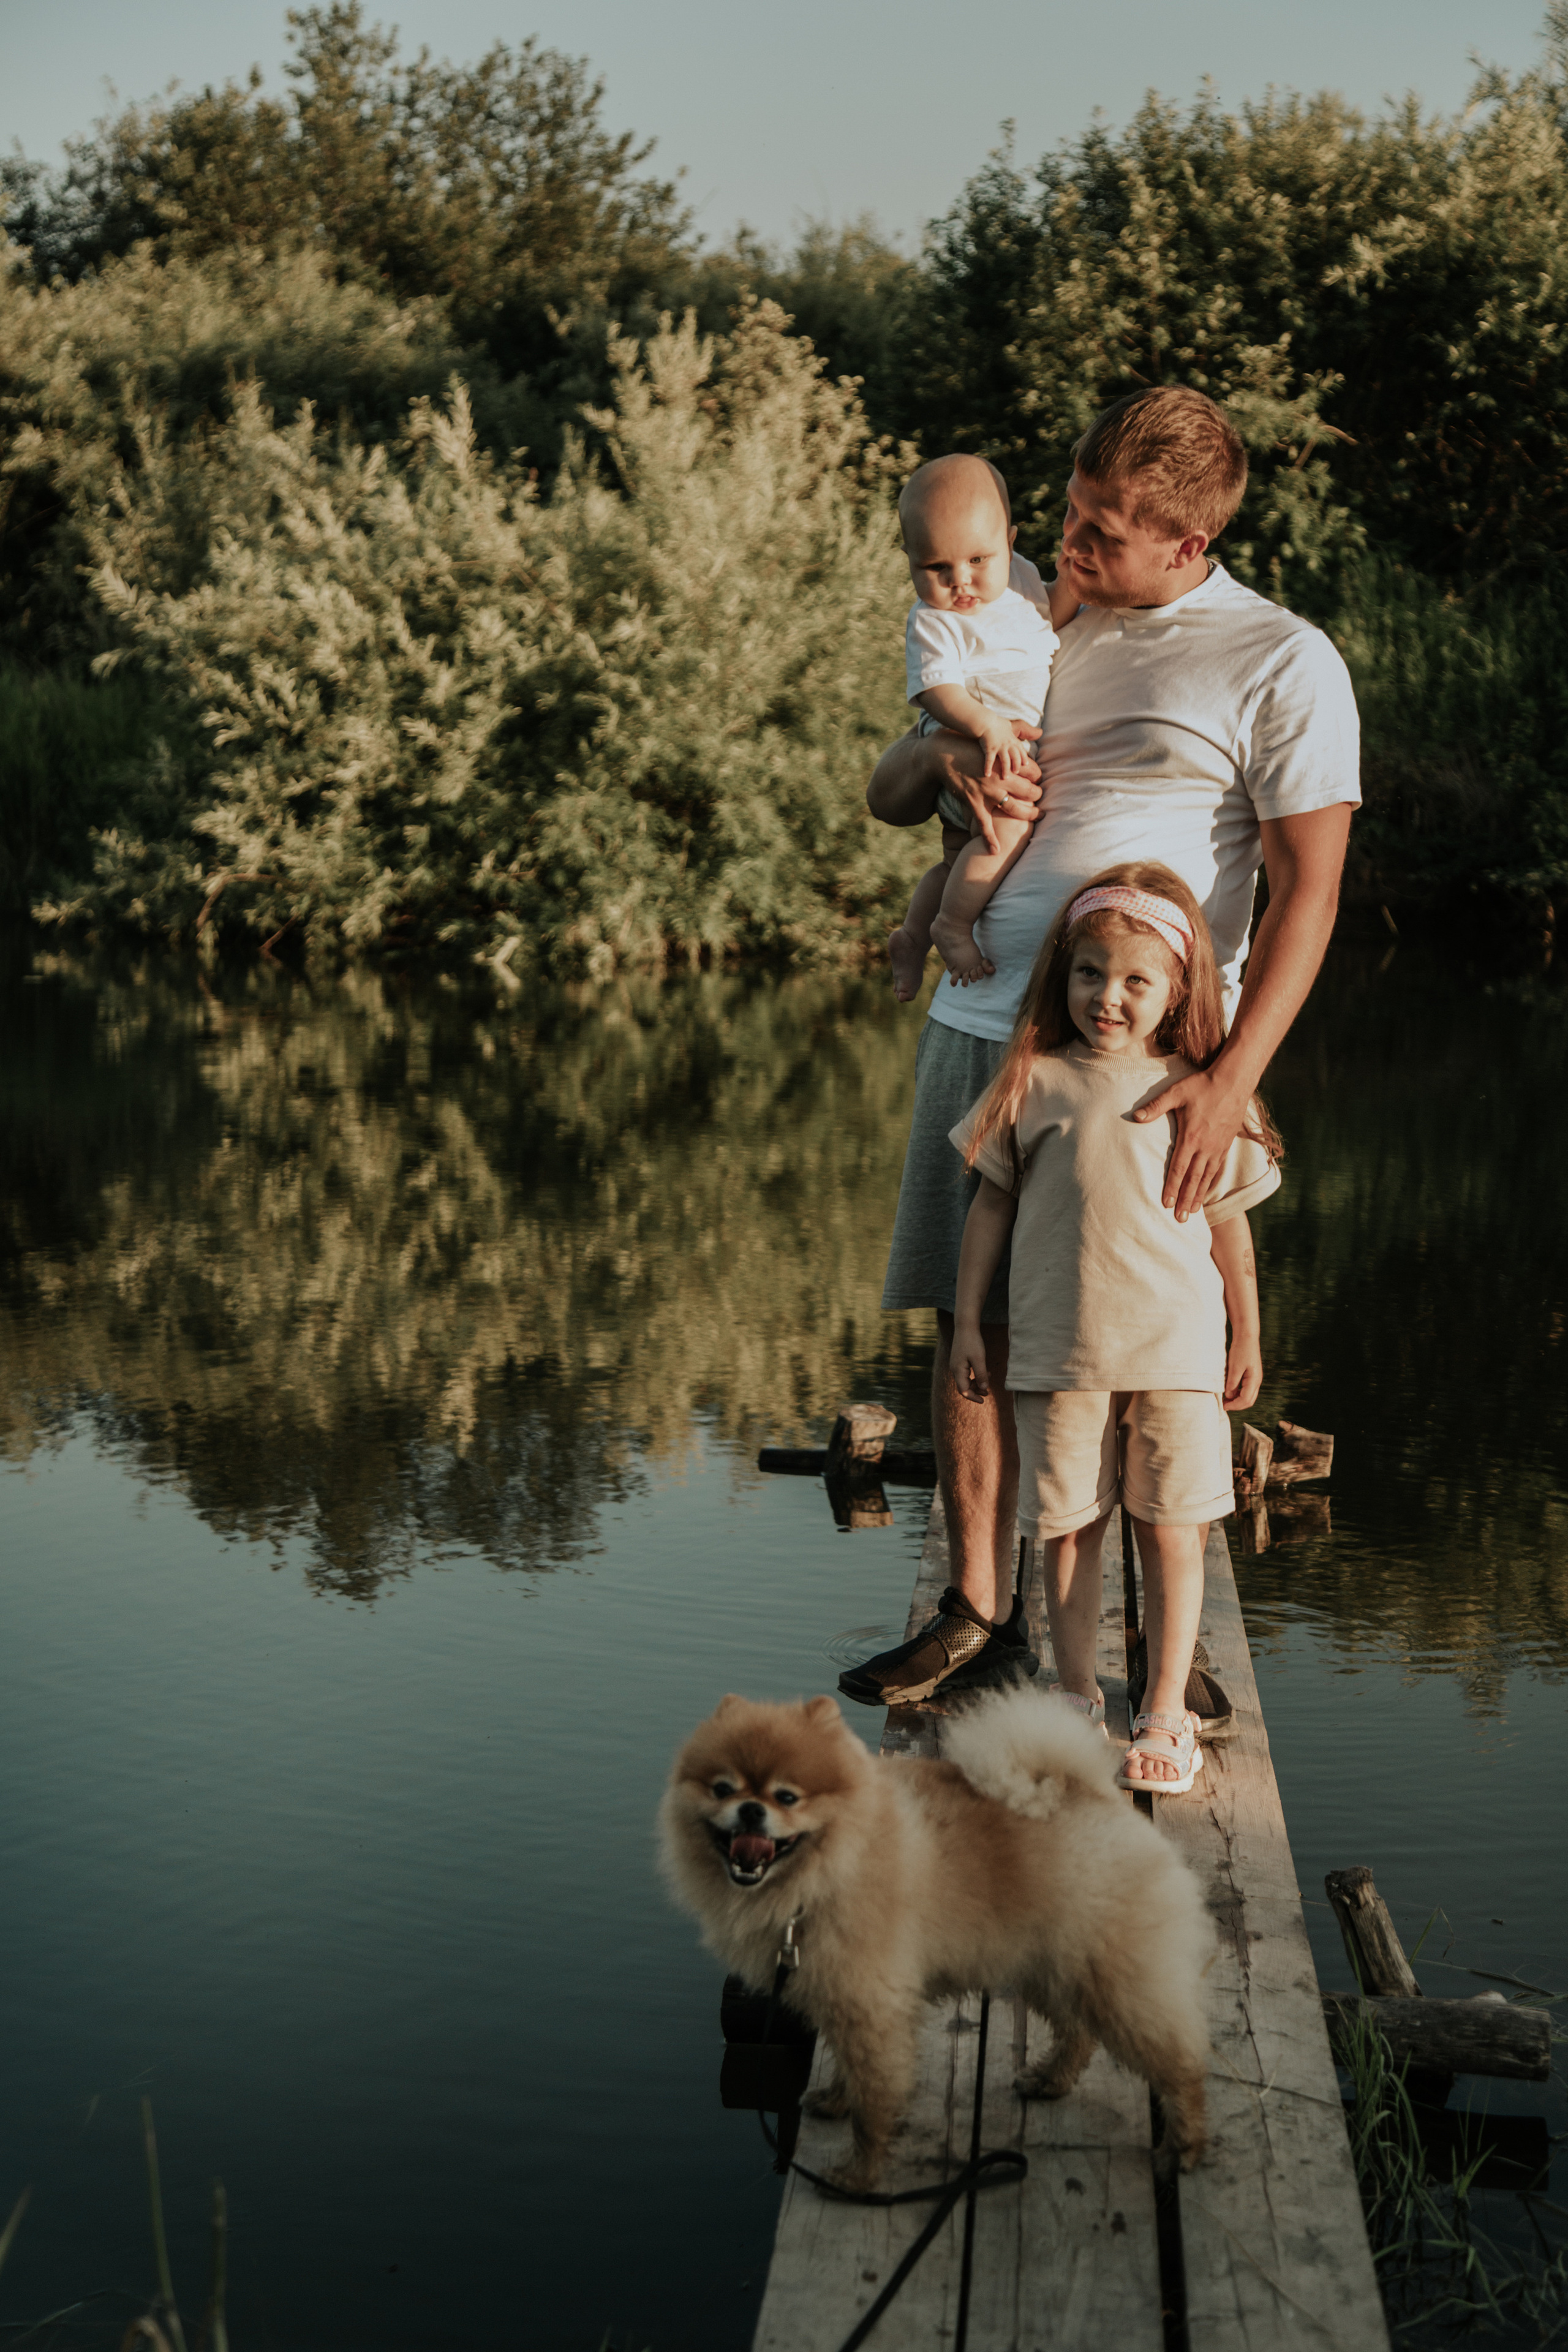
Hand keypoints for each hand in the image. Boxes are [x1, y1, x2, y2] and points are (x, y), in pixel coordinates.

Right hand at [936, 730, 1040, 852]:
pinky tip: (995, 850)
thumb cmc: (968, 739)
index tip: (1038, 779)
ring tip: (1035, 817)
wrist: (942, 753)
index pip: (1034, 771)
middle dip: (1037, 796)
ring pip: (1015, 808)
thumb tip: (1040, 732)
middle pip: (1030, 791)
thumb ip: (1021, 729)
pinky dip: (990, 838)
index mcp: (1007, 760)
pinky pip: (984, 824)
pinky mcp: (974, 802)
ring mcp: (988, 792)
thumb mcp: (997, 730)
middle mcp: (1001, 778)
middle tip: (1039, 799)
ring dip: (1028, 815)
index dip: (1038, 776)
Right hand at [950, 1324, 990, 1401]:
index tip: (983, 1400)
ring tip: (989, 1379)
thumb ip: (981, 1375)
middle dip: (976, 1390)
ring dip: (977, 1382)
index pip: (964, 1390)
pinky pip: (967, 1372)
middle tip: (988, 1392)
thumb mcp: (979, 1359)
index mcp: (958, 1370)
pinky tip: (985, 1371)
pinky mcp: (959, 1360)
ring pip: (966, 1379)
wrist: (965, 1326)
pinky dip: (975, 1374)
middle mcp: (955, 1369)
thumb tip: (984, 1389)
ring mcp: (956, 1364)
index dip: (973, 1397)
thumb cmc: (972, 1341)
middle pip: (964, 1386)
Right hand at [978, 721, 1031, 783]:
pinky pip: (990, 760)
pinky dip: (988, 767)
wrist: (984, 721)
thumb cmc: (998, 724)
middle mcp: (1008, 744)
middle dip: (1017, 765)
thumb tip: (1040, 732)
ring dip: (1006, 769)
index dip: (1024, 757)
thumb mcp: (1014, 726)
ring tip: (1005, 778)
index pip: (1021, 750)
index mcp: (1013, 740)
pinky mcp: (989, 748)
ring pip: (1005, 760)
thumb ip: (1026, 731)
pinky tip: (987, 775)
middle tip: (1017, 773)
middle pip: (1015, 756)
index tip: (1026, 765)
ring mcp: (999, 747)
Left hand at [1133, 1063, 1251, 1220]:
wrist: (1234, 1081)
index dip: (1172, 1187)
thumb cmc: (1202, 1085)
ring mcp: (1217, 1147)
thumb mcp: (1176, 1092)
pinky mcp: (1226, 1143)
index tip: (1166, 1204)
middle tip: (1180, 1219)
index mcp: (1190, 1137)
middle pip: (1193, 1179)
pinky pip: (1217, 1168)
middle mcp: (1205, 1147)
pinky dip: (1210, 1183)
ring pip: (1206, 1177)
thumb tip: (1135, 1116)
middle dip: (1185, 1200)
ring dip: (1198, 1196)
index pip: (1179, 1169)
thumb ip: (1155, 1106)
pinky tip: (1206, 1191)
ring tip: (1193, 1212)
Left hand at [1223, 1332, 1262, 1411]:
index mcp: (1254, 1380)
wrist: (1246, 1336)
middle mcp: (1257, 1381)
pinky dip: (1238, 1393)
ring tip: (1225, 1399)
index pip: (1245, 1400)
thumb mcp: (1234, 1368)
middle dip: (1237, 1405)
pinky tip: (1230, 1391)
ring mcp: (1255, 1378)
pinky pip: (1246, 1389)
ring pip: (1248, 1396)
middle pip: (1249, 1401)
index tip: (1223, 1406)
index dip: (1234, 1406)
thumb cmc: (1240, 1350)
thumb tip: (1229, 1396)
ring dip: (1237, 1400)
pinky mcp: (1252, 1374)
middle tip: (1224, 1405)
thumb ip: (1232, 1383)